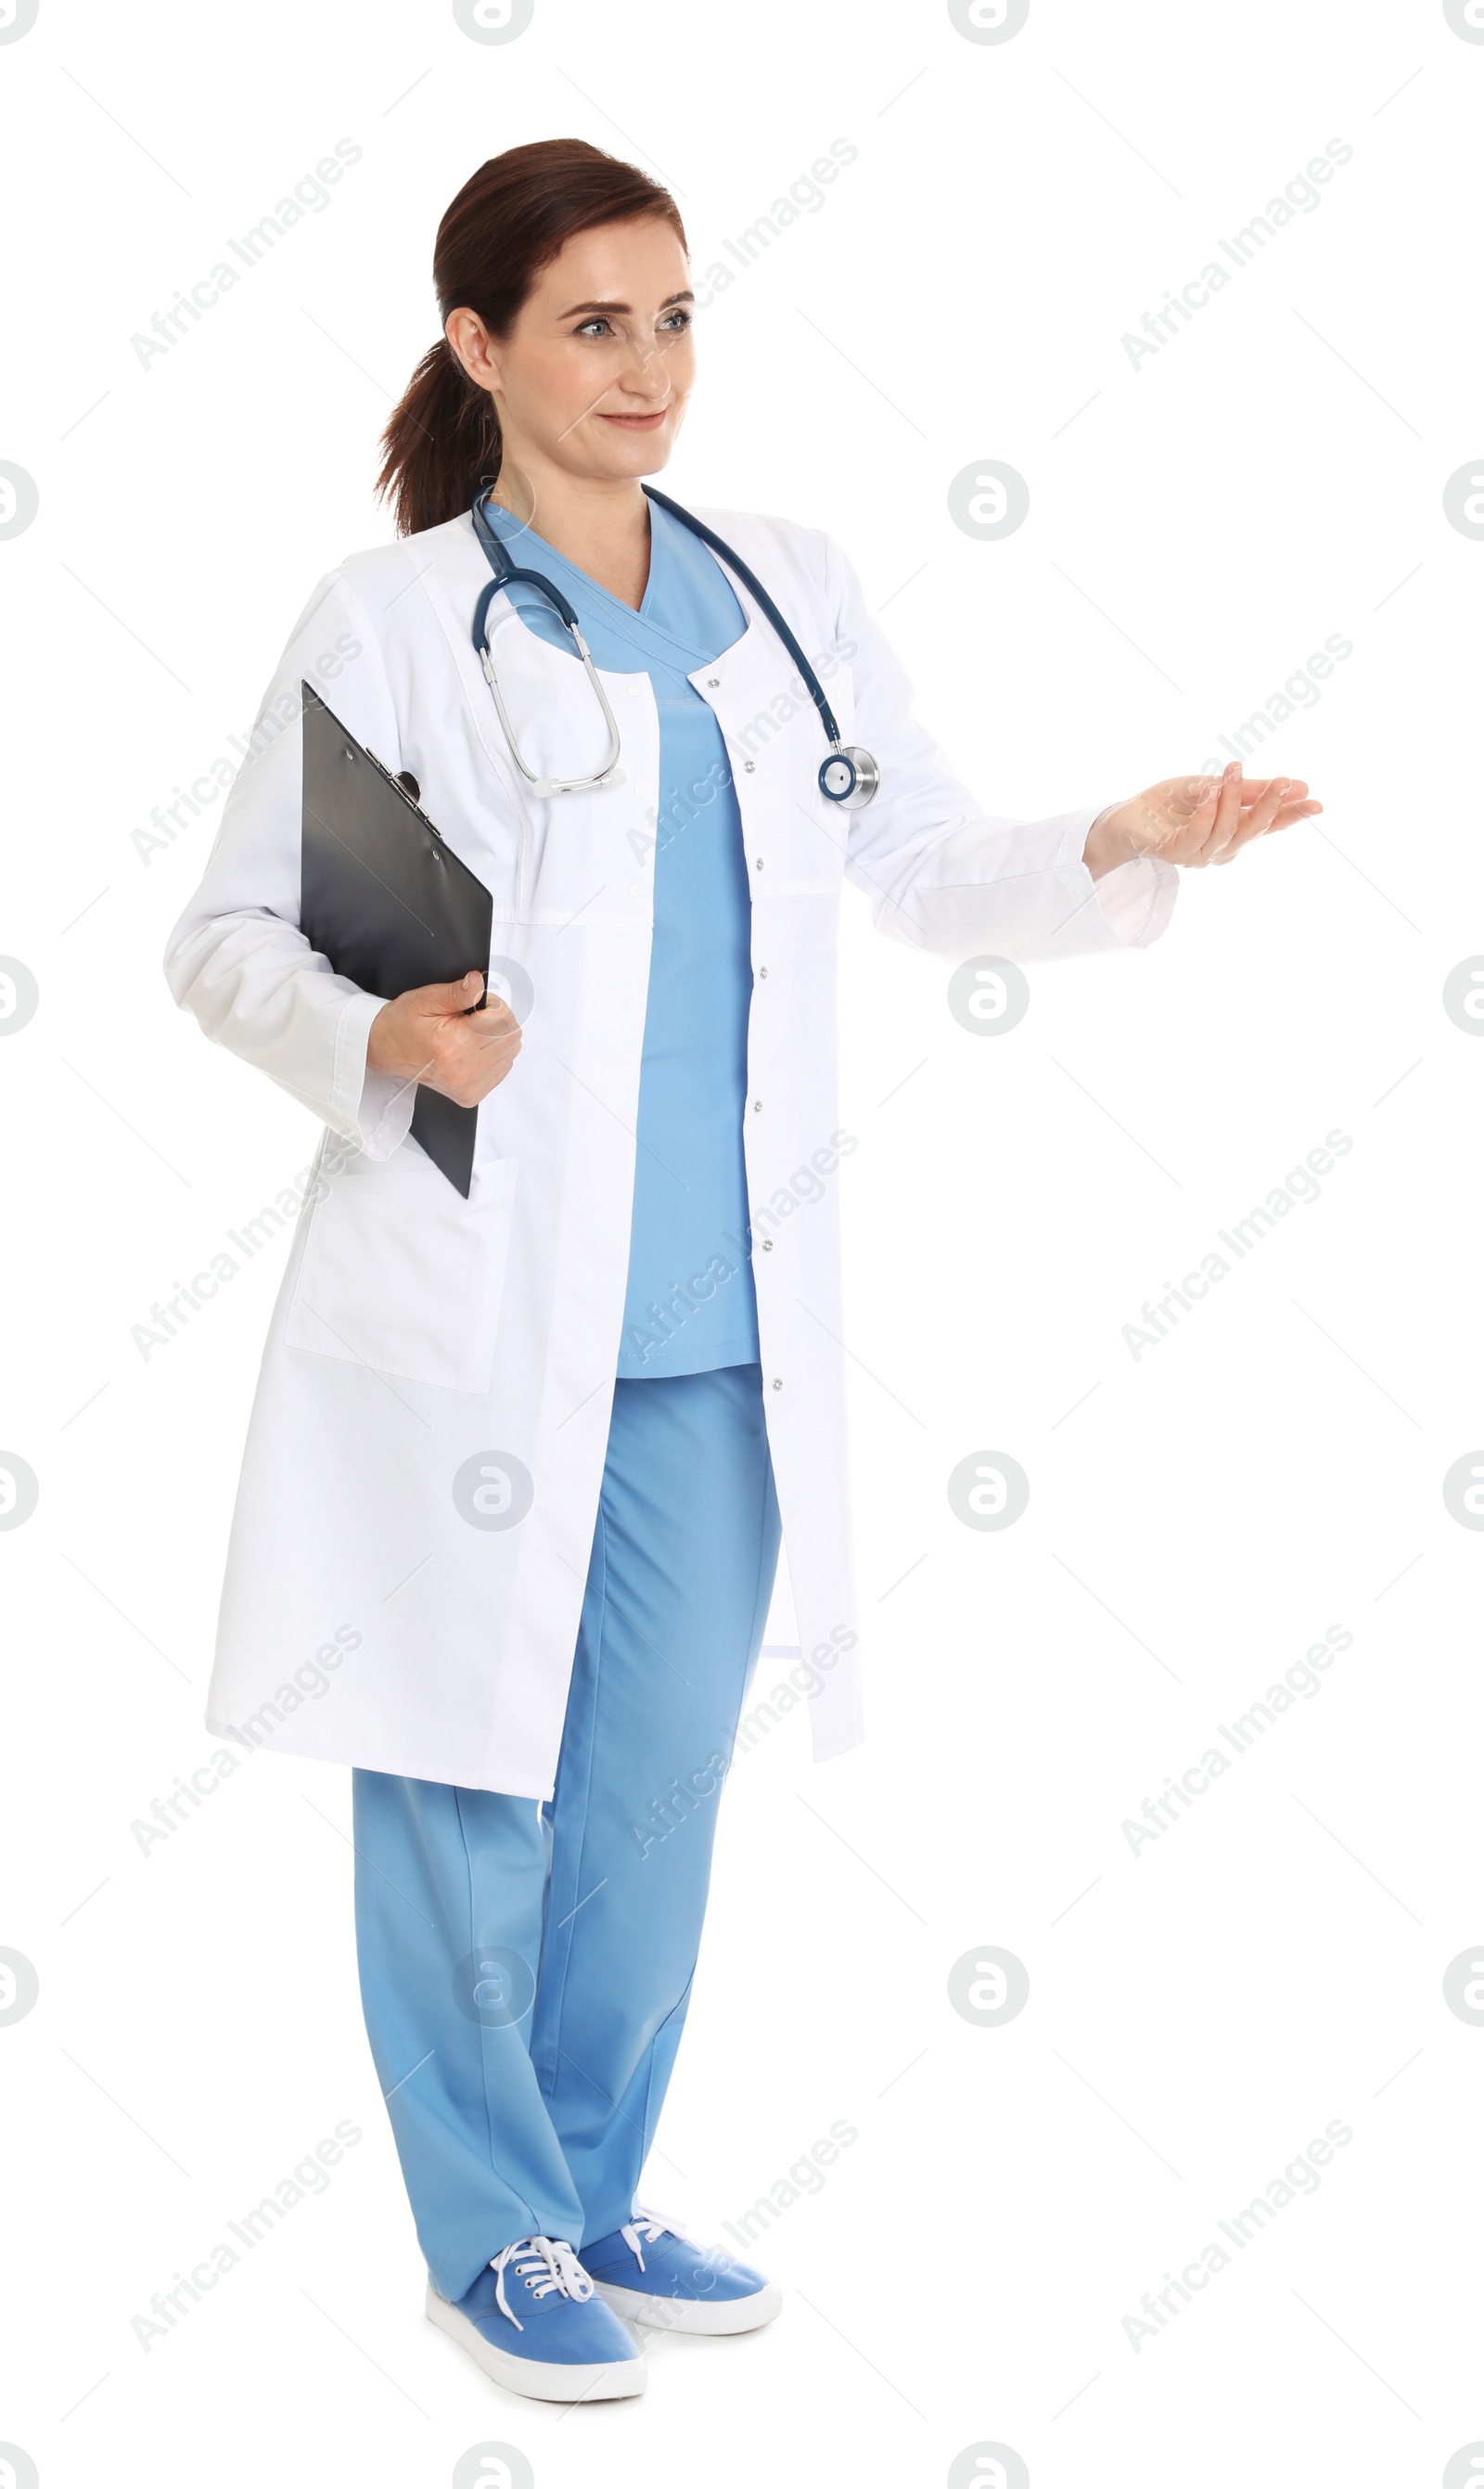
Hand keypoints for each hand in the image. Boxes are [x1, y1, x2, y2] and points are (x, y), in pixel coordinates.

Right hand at [365, 972, 521, 1107]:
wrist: (387, 1050)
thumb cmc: (403, 1024)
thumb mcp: (426, 999)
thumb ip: (457, 992)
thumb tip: (478, 982)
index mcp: (454, 1046)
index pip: (502, 1019)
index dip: (492, 1005)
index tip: (475, 1005)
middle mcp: (464, 1071)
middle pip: (511, 1035)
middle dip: (496, 1020)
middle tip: (470, 1018)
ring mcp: (469, 1086)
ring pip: (510, 1051)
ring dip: (495, 1038)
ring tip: (468, 1034)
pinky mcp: (472, 1094)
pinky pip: (502, 1067)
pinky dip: (492, 1054)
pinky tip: (471, 1049)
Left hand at [1083, 763, 1321, 877]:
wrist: (1128, 816)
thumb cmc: (1173, 805)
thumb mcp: (1216, 786)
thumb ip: (1249, 789)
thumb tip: (1298, 786)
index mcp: (1234, 832)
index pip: (1269, 825)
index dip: (1292, 816)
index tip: (1317, 803)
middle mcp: (1221, 849)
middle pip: (1252, 830)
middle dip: (1268, 806)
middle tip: (1282, 781)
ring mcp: (1197, 855)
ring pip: (1224, 831)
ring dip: (1230, 800)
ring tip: (1231, 771)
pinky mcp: (1172, 853)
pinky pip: (1194, 837)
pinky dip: (1204, 814)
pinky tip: (1208, 792)